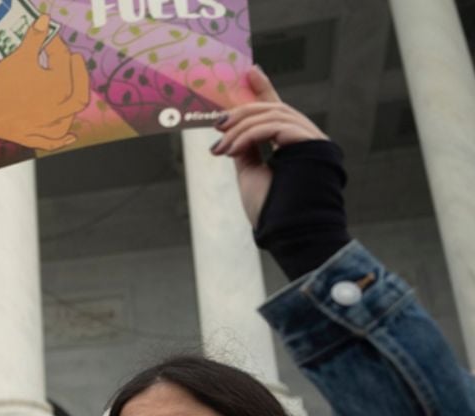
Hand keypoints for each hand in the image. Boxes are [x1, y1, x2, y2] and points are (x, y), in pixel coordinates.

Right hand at [0, 17, 89, 150]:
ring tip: (73, 93)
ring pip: (69, 118)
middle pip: (79, 92)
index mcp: (60, 86)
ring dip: (73, 106)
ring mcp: (47, 125)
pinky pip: (53, 140)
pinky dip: (63, 139)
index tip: (49, 38)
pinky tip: (72, 136)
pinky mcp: (34, 137)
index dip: (57, 45)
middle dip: (80, 73)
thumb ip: (35, 38)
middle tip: (75, 59)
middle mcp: (60, 108)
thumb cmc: (2, 84)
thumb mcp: (19, 56)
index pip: (64, 60)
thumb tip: (46, 19)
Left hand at [212, 66, 328, 226]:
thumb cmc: (270, 208)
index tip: (249, 72)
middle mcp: (305, 137)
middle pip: (272, 109)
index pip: (276, 110)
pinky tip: (230, 150)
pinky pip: (275, 126)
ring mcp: (311, 138)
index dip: (263, 89)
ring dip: (239, 128)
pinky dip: (249, 135)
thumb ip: (246, 148)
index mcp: (293, 144)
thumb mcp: (249, 172)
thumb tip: (233, 131)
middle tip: (217, 123)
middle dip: (241, 111)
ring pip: (271, 115)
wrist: (288, 231)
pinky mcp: (311, 142)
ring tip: (220, 147)